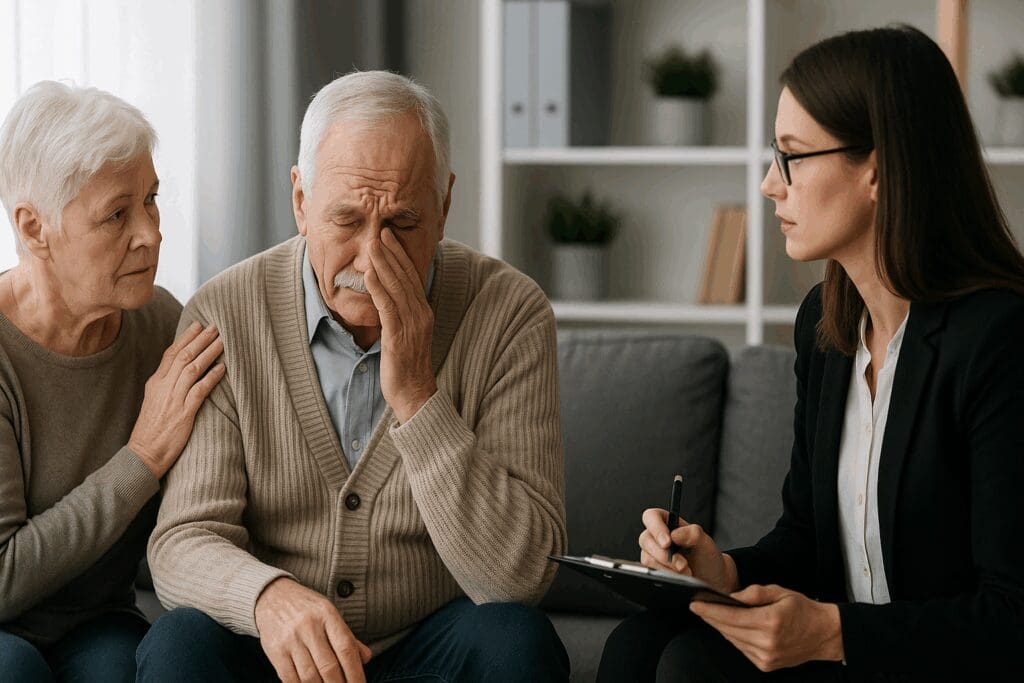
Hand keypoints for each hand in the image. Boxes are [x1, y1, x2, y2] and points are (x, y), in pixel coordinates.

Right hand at [129, 322, 225, 476]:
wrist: (143, 454)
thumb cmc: (151, 431)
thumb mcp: (154, 402)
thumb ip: (166, 385)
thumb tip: (181, 371)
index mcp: (155, 383)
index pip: (170, 353)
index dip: (185, 337)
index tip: (198, 324)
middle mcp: (163, 387)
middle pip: (183, 356)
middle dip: (200, 339)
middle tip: (216, 325)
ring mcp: (173, 399)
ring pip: (192, 368)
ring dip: (208, 352)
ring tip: (222, 341)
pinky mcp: (183, 413)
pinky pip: (200, 390)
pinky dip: (211, 377)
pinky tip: (222, 368)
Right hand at [255, 578, 371, 682]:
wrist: (272, 595)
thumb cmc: (306, 607)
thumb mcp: (329, 613)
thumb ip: (347, 636)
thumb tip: (366, 658)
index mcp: (327, 614)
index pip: (346, 648)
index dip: (355, 672)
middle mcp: (309, 626)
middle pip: (329, 666)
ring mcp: (291, 639)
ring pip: (309, 676)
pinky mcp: (275, 650)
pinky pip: (289, 678)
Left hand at [363, 228, 436, 423]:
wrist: (415, 395)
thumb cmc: (406, 368)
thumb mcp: (405, 336)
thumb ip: (399, 316)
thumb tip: (387, 301)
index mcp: (423, 312)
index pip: (411, 277)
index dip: (400, 255)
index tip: (389, 236)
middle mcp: (420, 314)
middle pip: (405, 277)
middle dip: (392, 252)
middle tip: (380, 230)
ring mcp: (411, 325)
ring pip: (397, 287)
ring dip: (383, 263)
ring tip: (372, 243)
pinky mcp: (399, 336)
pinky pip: (388, 307)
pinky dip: (378, 288)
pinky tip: (370, 273)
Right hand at [638, 508, 735, 593]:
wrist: (710, 580)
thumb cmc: (706, 557)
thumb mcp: (705, 543)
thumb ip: (692, 534)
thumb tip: (674, 534)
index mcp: (667, 522)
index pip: (651, 517)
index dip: (656, 528)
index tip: (668, 542)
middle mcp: (656, 537)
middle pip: (646, 540)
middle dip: (664, 555)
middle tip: (682, 564)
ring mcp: (652, 554)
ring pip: (647, 558)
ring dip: (668, 568)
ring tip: (686, 572)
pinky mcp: (653, 569)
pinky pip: (651, 572)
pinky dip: (666, 575)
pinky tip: (679, 577)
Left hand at [690, 584, 843, 671]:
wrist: (823, 634)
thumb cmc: (802, 609)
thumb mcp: (780, 591)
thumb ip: (754, 593)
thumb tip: (730, 597)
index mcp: (771, 621)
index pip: (731, 617)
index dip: (710, 611)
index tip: (694, 604)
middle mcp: (767, 642)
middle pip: (728, 629)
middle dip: (711, 617)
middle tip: (698, 606)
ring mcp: (766, 657)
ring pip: (733, 640)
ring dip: (721, 627)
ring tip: (711, 614)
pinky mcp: (765, 665)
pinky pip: (741, 649)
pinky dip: (734, 637)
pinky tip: (730, 627)